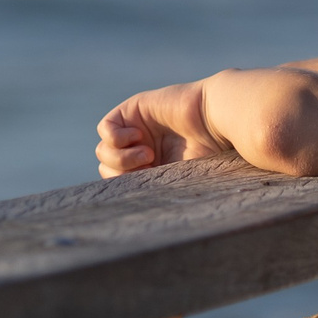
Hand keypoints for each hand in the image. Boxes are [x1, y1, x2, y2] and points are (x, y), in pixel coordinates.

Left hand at [97, 81, 227, 175]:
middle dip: (123, 173)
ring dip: (122, 158)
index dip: (125, 186)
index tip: (147, 186)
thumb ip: (150, 187)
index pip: (117, 181)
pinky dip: (116, 138)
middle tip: (150, 169)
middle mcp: (138, 147)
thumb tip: (123, 207)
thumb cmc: (207, 152)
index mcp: (149, 166)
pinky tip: (138, 138)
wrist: (214, 120)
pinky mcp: (130, 110)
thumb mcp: (177, 177)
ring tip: (148, 154)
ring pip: (103, 151)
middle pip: (106, 167)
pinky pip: (105, 128)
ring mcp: (133, 128)